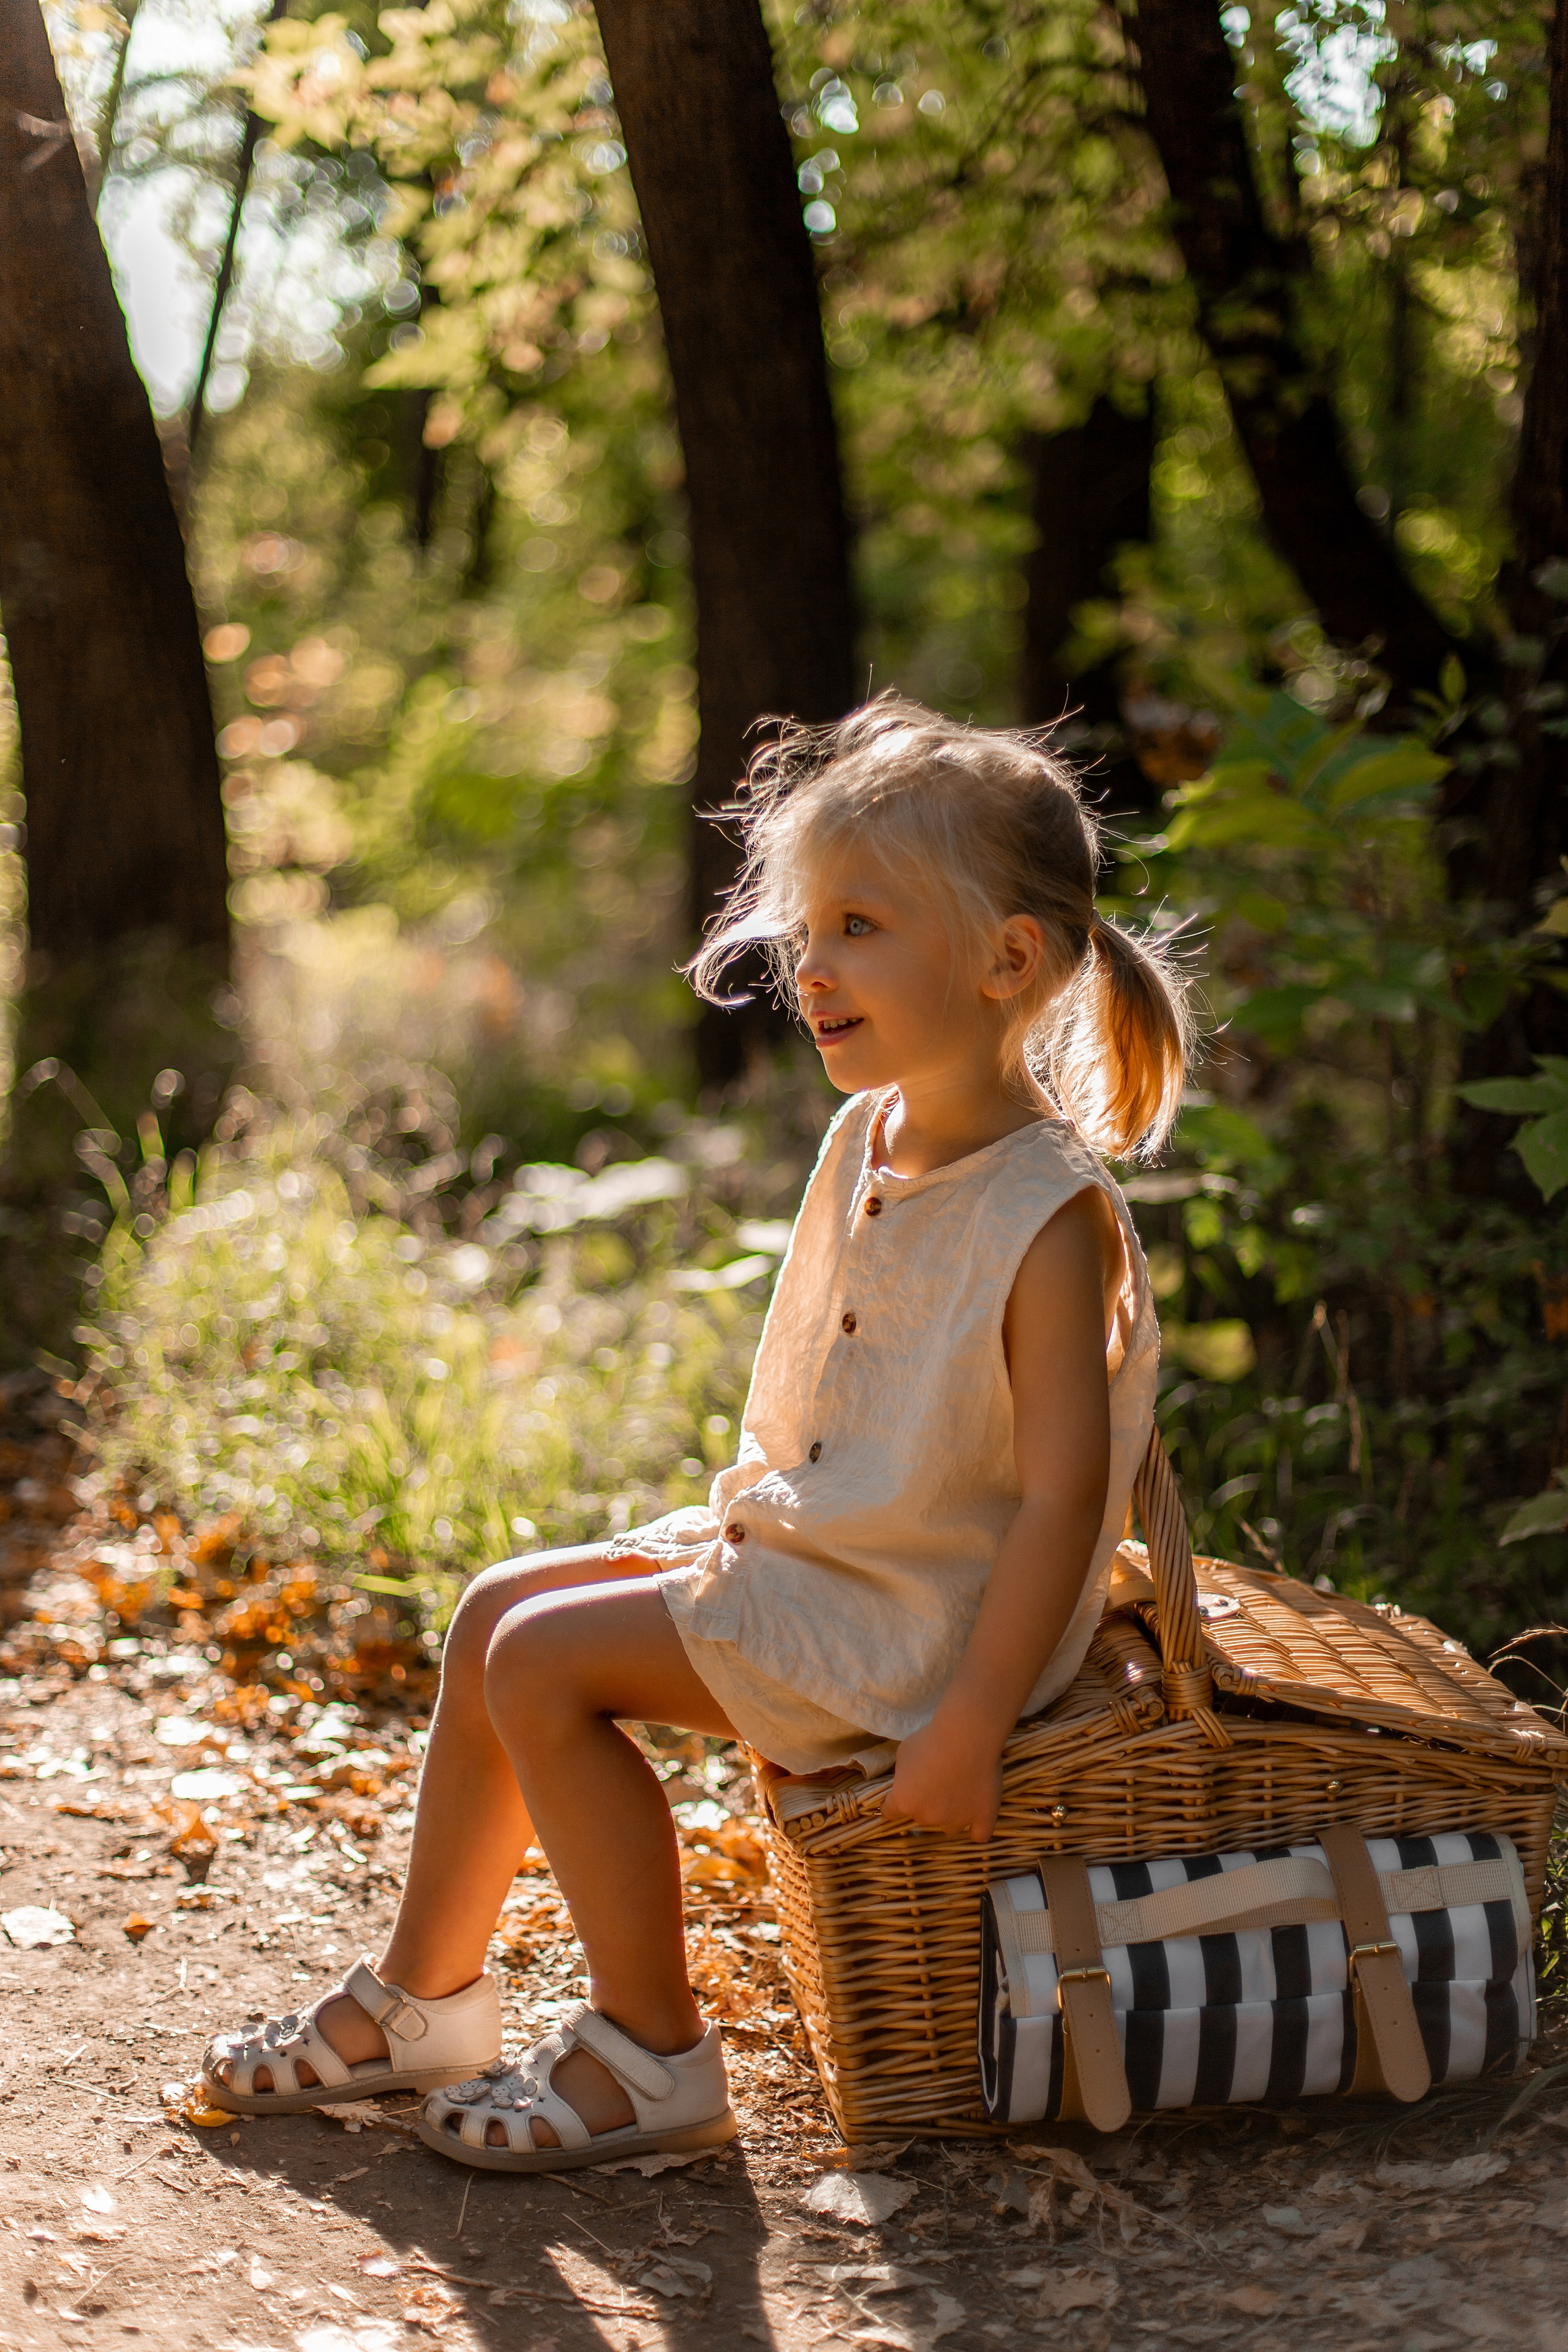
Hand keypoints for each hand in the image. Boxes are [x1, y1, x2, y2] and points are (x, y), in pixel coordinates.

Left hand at [881, 1712, 1003, 1842]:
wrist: (966, 1737)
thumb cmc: (930, 1740)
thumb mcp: (904, 1752)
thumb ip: (903, 1773)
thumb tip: (910, 1780)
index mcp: (905, 1801)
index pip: (891, 1812)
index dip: (896, 1801)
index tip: (905, 1792)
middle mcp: (928, 1817)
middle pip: (923, 1816)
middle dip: (927, 1801)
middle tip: (939, 1779)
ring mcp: (956, 1820)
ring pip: (950, 1825)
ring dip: (951, 1812)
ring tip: (961, 1788)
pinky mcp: (982, 1819)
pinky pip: (979, 1835)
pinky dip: (977, 1827)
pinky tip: (978, 1816)